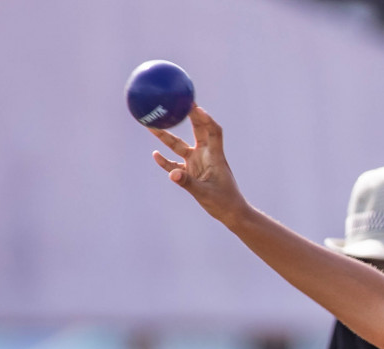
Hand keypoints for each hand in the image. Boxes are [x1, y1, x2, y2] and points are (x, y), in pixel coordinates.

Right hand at [150, 107, 249, 226]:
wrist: (231, 213)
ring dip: (166, 137)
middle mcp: (205, 156)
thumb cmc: (225, 203)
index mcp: (215, 157)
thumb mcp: (205, 193)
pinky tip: (156, 155)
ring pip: (180, 146)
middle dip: (187, 115)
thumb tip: (173, 174)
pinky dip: (166, 160)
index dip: (206, 118)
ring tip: (152, 125)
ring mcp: (197, 163)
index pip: (213, 131)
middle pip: (197, 130)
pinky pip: (175, 163)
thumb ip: (188, 183)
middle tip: (176, 101)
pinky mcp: (191, 173)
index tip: (195, 107)